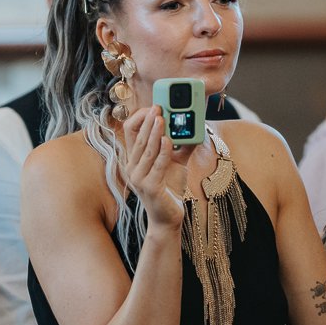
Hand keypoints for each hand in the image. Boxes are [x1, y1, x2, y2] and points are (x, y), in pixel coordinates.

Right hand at [121, 107, 187, 230]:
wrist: (168, 218)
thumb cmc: (169, 190)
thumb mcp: (175, 164)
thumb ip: (182, 147)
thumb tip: (195, 128)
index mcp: (134, 159)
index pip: (130, 133)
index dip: (139, 119)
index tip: (152, 108)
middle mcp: (132, 168)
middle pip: (138, 139)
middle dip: (148, 121)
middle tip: (157, 106)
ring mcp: (139, 178)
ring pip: (147, 150)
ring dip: (155, 133)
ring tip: (162, 118)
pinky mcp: (150, 187)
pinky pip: (157, 165)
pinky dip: (163, 152)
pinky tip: (169, 140)